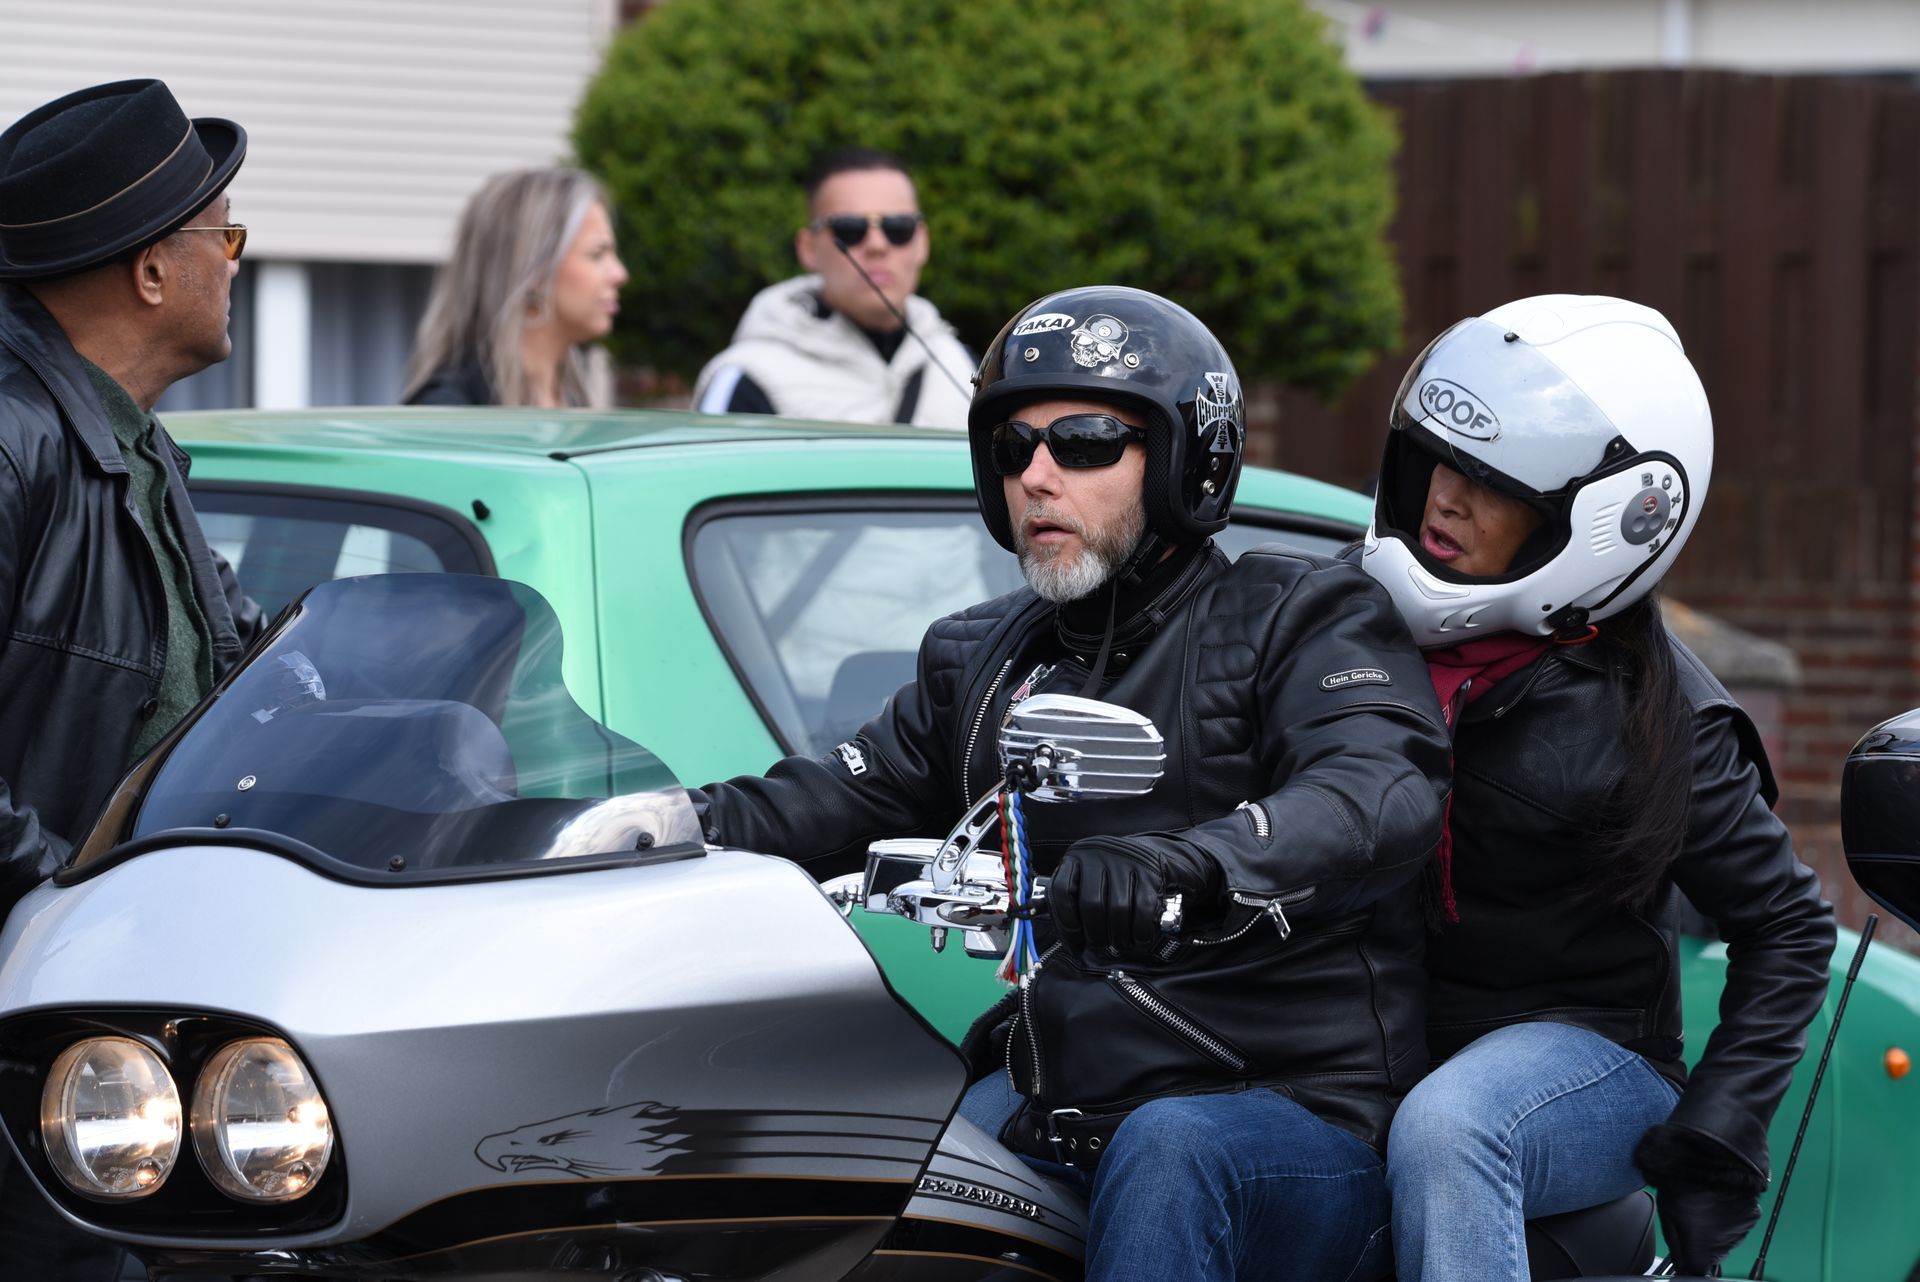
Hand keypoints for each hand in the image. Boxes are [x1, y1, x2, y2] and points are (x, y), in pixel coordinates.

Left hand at [1050, 837, 1220, 957]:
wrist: (1153, 855)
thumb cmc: (1112, 877)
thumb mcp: (1085, 880)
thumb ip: (1069, 903)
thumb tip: (1055, 933)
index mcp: (1077, 857)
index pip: (1060, 891)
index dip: (1065, 922)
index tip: (1076, 940)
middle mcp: (1099, 853)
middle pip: (1091, 904)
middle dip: (1096, 935)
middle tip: (1100, 947)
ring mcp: (1126, 860)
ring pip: (1118, 909)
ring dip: (1119, 937)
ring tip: (1119, 944)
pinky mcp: (1151, 871)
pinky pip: (1143, 909)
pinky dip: (1139, 932)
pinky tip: (1138, 938)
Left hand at [1634, 1122, 1767, 1277]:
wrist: (1713, 1148)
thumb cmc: (1684, 1175)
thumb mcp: (1667, 1210)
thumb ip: (1675, 1243)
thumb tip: (1681, 1264)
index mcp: (1702, 1244)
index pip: (1696, 1270)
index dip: (1688, 1263)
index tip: (1684, 1256)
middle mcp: (1726, 1242)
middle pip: (1712, 1254)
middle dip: (1701, 1242)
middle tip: (1690, 1215)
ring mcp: (1742, 1228)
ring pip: (1725, 1239)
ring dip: (1716, 1228)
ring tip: (1704, 1201)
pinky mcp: (1752, 1215)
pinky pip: (1738, 1224)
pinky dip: (1728, 1216)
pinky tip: (1718, 1197)